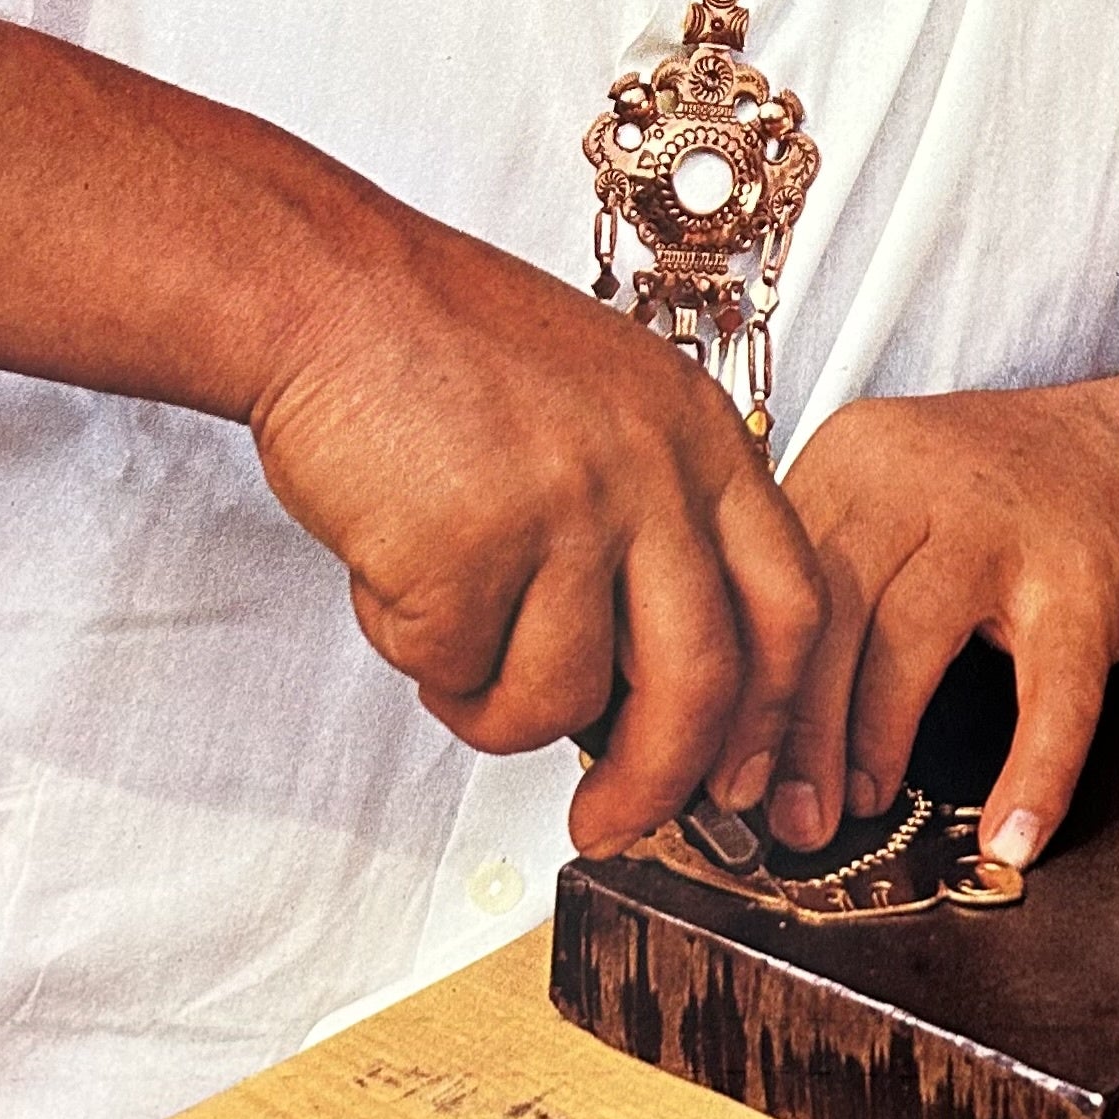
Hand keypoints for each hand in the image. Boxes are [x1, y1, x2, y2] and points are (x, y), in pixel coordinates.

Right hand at [250, 218, 826, 854]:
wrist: (327, 293)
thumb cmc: (446, 356)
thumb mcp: (604, 407)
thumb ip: (653, 524)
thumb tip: (658, 691)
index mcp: (700, 436)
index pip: (792, 604)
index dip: (772, 713)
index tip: (738, 780)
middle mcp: (653, 471)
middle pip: (703, 683)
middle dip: (656, 781)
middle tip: (607, 824)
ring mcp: (566, 508)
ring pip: (562, 697)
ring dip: (492, 704)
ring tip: (444, 632)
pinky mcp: (471, 547)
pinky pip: (456, 670)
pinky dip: (417, 652)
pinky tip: (393, 572)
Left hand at [772, 381, 1118, 869]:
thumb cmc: (991, 499)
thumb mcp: (886, 493)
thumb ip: (815, 571)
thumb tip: (733, 713)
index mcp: (854, 456)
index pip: (771, 577)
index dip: (742, 686)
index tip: (721, 767)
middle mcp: (921, 478)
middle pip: (828, 610)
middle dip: (796, 729)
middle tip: (785, 815)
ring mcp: (1006, 528)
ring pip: (912, 638)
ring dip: (875, 739)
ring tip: (856, 809)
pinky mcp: (1085, 584)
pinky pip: (1052, 692)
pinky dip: (1032, 771)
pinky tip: (1009, 836)